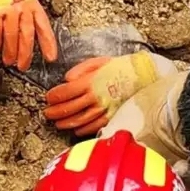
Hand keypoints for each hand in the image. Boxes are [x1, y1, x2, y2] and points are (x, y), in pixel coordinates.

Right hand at [0, 0, 57, 70]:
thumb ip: (30, 16)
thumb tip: (36, 40)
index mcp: (33, 4)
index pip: (43, 26)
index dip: (48, 44)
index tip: (51, 59)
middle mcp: (21, 6)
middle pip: (27, 35)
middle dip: (26, 54)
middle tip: (23, 67)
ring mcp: (7, 8)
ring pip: (11, 35)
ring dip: (10, 51)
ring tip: (9, 62)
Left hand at [43, 52, 161, 135]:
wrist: (142, 76)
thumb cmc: (119, 67)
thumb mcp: (98, 61)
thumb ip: (80, 70)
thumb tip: (67, 80)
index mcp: (90, 82)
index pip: (65, 93)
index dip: (53, 97)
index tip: (48, 98)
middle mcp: (95, 97)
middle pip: (69, 109)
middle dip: (55, 112)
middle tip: (47, 113)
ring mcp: (103, 109)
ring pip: (79, 120)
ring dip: (66, 123)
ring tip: (57, 123)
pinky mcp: (111, 116)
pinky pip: (93, 126)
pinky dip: (82, 129)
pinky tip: (75, 129)